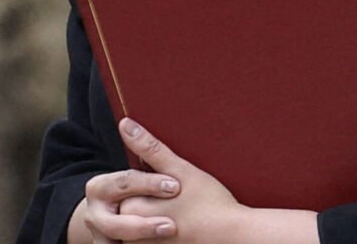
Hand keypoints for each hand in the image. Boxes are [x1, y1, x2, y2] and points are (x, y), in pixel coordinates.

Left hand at [69, 118, 318, 243]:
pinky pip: (148, 243)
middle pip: (128, 212)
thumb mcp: (180, 170)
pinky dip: (158, 237)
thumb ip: (149, 148)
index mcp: (133, 206)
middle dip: (146, 204)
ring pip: (136, 232)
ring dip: (150, 223)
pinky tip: (182, 231)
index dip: (145, 183)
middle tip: (178, 203)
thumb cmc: (210, 202)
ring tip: (180, 216)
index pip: (123, 190)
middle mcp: (133, 233)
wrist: (233, 237)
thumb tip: (125, 124)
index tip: (173, 188)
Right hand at [72, 150, 182, 243]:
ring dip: (140, 242)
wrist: (116, 215)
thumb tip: (125, 122)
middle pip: (118, 223)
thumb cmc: (137, 188)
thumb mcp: (140, 169)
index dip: (150, 184)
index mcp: (99, 188)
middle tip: (172, 225)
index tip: (175, 186)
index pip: (125, 183)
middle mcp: (95, 216)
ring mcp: (101, 237)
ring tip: (168, 236)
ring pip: (115, 242)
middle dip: (144, 224)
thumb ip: (140, 149)